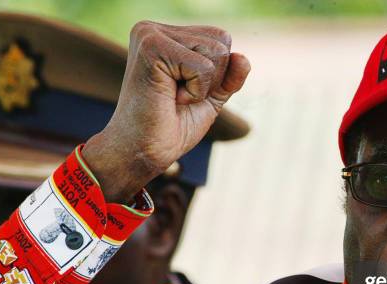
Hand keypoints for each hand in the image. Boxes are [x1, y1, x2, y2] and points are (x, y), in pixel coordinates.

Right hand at [82, 21, 249, 202]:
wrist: (144, 152)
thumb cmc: (172, 127)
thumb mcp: (210, 97)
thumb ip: (229, 76)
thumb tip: (243, 58)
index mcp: (166, 36)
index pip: (220, 39)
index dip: (217, 76)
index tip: (185, 93)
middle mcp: (154, 29)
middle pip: (222, 42)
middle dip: (212, 80)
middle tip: (179, 97)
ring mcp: (150, 35)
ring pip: (217, 52)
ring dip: (203, 86)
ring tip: (173, 97)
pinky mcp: (151, 47)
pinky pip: (204, 67)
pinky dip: (195, 91)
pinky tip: (169, 98)